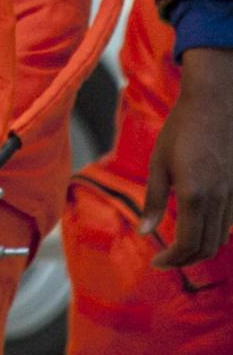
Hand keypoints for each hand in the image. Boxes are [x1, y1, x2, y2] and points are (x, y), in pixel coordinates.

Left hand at [140, 46, 232, 266]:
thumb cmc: (180, 129)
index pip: (188, 245)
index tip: (157, 263)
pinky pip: (229, 223)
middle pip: (206, 248)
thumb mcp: (158, 162)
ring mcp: (232, 196)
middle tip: (166, 259)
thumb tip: (145, 232)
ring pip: (220, 238)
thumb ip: (152, 199)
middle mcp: (218, 200)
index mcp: (194, 195)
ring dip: (200, 248)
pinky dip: (213, 233)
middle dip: (186, 259)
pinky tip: (196, 225)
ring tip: (179, 246)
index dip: (172, 260)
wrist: (213, 105)